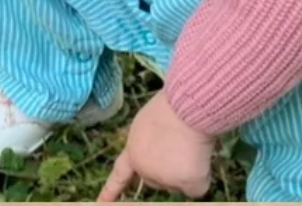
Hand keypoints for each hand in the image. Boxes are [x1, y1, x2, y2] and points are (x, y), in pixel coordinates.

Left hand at [97, 90, 215, 200]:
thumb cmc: (171, 105)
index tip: (101, 204)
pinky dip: (201, 174)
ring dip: (186, 165)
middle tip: (178, 138)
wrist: (187, 105)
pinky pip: (196, 186)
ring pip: (178, 181)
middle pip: (159, 177)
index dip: (111, 191)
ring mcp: (163, 179)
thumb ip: (151, 142)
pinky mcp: (184, 183)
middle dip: (169, 164)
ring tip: (188, 140)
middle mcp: (144, 168)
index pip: (120, 174)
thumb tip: (169, 156)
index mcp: (133, 150)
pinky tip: (199, 155)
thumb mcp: (149, 122)